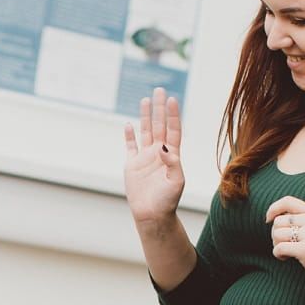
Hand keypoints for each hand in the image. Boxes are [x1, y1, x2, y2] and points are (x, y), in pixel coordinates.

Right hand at [123, 87, 185, 228]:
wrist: (152, 215)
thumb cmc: (167, 200)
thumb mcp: (176, 181)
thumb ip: (173, 163)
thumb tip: (165, 147)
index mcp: (172, 155)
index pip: (173, 130)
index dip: (173, 115)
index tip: (172, 99)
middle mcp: (159, 153)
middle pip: (159, 125)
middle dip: (159, 108)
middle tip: (160, 90)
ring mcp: (145, 158)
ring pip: (145, 132)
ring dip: (146, 116)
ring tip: (146, 100)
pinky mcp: (132, 165)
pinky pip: (130, 147)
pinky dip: (129, 136)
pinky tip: (129, 125)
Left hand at [266, 196, 304, 289]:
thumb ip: (300, 220)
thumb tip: (273, 219)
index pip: (287, 201)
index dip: (273, 209)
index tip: (268, 220)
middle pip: (278, 221)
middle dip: (275, 234)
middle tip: (284, 244)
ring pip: (277, 234)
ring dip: (276, 245)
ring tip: (287, 252)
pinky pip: (279, 248)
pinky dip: (278, 254)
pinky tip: (286, 258)